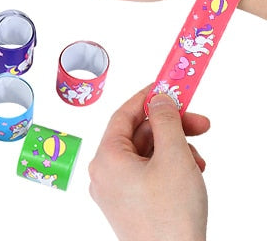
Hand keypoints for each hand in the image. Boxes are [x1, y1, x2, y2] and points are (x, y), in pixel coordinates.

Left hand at [90, 86, 208, 240]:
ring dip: (174, 151)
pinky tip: (191, 175)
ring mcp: (114, 193)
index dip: (147, 98)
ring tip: (198, 161)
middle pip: (138, 136)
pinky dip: (168, 170)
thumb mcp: (174, 156)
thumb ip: (166, 121)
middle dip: (170, 128)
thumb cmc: (171, 216)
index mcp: (106, 157)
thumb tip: (160, 100)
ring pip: (145, 157)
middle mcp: (104, 173)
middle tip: (199, 123)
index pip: (124, 115)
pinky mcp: (128, 208)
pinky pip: (146, 177)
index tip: (167, 88)